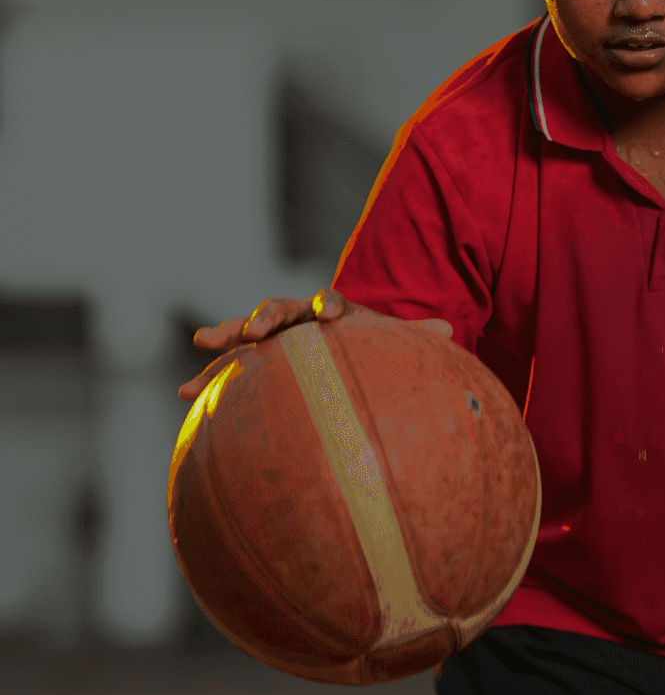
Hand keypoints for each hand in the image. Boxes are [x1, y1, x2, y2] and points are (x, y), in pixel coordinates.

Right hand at [179, 288, 452, 400]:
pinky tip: (186, 393)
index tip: (327, 315)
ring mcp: (274, 338)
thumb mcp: (390, 343)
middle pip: (280, 309)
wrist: (342, 347)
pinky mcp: (255, 362)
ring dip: (226, 335)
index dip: (328, 305)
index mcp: (332, 311)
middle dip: (267, 315)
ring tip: (201, 343)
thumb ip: (413, 339)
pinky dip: (210, 377)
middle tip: (255, 328)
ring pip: (246, 333)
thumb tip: (448, 330)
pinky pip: (230, 368)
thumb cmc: (368, 348)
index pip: (328, 302)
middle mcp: (298, 318)